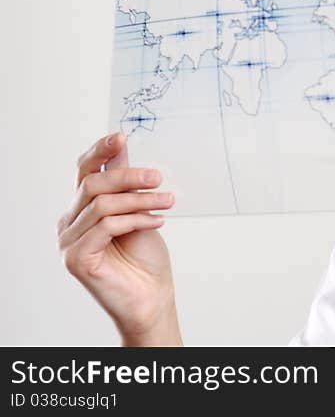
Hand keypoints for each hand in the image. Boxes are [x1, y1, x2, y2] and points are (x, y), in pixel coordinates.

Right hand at [57, 131, 181, 344]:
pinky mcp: (76, 258)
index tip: (122, 136)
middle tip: (158, 176)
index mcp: (81, 208)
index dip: (100, 150)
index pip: (84, 170)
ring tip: (168, 200)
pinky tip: (157, 222)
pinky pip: (106, 227)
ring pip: (102, 204)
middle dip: (128, 176)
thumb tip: (124, 146)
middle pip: (92, 184)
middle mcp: (69, 222)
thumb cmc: (145, 257)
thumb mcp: (139, 210)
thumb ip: (127, 183)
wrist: (152, 296)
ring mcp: (68, 241)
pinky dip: (135, 220)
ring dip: (140, 199)